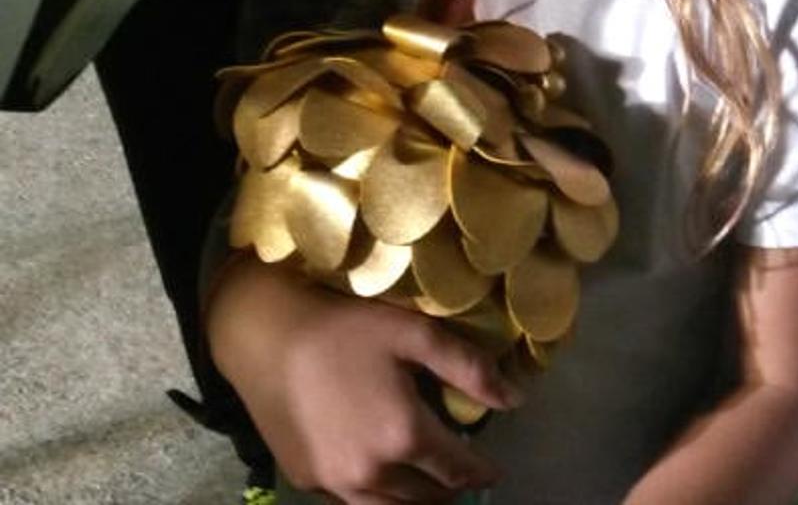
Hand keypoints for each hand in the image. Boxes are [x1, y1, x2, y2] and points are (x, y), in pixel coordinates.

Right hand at [208, 257, 520, 502]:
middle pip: (425, 498)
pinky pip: (352, 500)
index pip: (458, 470)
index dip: (482, 472)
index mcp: (404, 437)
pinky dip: (375, 495)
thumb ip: (469, 368)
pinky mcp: (306, 480)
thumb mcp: (415, 335)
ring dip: (414, 500)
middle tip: (460, 473)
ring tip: (427, 483)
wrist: (264, 338)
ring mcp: (334, 483)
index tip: (494, 472)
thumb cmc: (345, 329)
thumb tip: (515, 399)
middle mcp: (371, 472)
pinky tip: (380, 474)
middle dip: (450, 489)